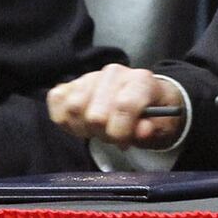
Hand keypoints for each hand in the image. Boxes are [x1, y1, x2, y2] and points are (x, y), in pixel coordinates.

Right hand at [47, 63, 183, 148]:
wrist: (143, 100)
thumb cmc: (151, 114)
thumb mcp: (160, 125)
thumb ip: (151, 129)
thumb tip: (142, 130)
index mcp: (140, 80)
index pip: (123, 106)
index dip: (121, 131)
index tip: (124, 144)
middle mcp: (114, 73)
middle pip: (96, 114)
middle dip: (103, 134)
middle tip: (112, 137)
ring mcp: (90, 76)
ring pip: (74, 107)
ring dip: (83, 128)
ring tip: (97, 131)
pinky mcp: (72, 82)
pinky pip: (56, 100)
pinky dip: (65, 119)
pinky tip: (81, 124)